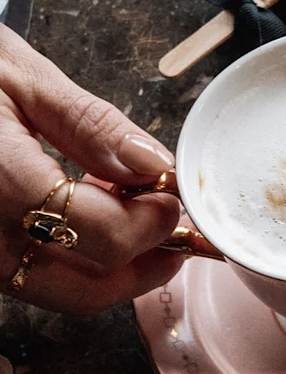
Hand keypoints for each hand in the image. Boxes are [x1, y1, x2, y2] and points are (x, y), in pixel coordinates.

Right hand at [0, 27, 181, 312]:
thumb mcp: (23, 79)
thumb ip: (91, 126)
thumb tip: (155, 165)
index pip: (101, 236)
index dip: (153, 222)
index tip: (173, 192)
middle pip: (88, 289)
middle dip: (146, 262)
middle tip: (174, 223)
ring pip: (64, 295)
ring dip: (116, 267)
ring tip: (137, 216)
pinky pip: (37, 280)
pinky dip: (77, 262)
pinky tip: (91, 217)